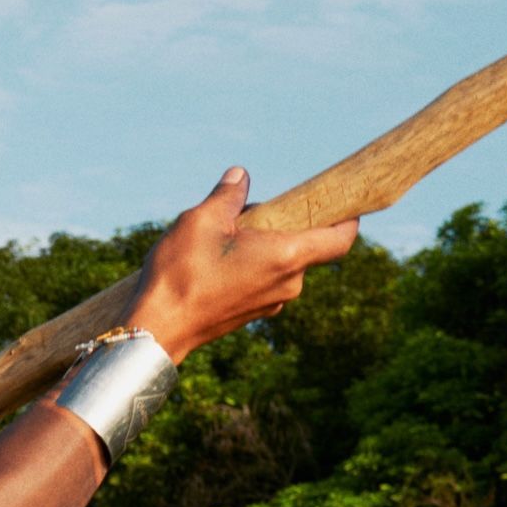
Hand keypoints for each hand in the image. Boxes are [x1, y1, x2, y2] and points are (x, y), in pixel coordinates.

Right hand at [130, 168, 359, 359]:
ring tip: (223, 236)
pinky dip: (252, 265)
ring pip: (282, 263)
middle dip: (285, 223)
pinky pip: (265, 280)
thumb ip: (228, 195)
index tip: (346, 203)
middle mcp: (288, 283)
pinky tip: (216, 260)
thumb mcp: (202, 219)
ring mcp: (271, 303)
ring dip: (264, 245)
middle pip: (305, 245)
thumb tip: (240, 177)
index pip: (340, 239)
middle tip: (249, 211)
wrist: (156, 329)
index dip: (350, 219)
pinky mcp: (251, 315)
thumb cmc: (181, 274)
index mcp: (286, 256)